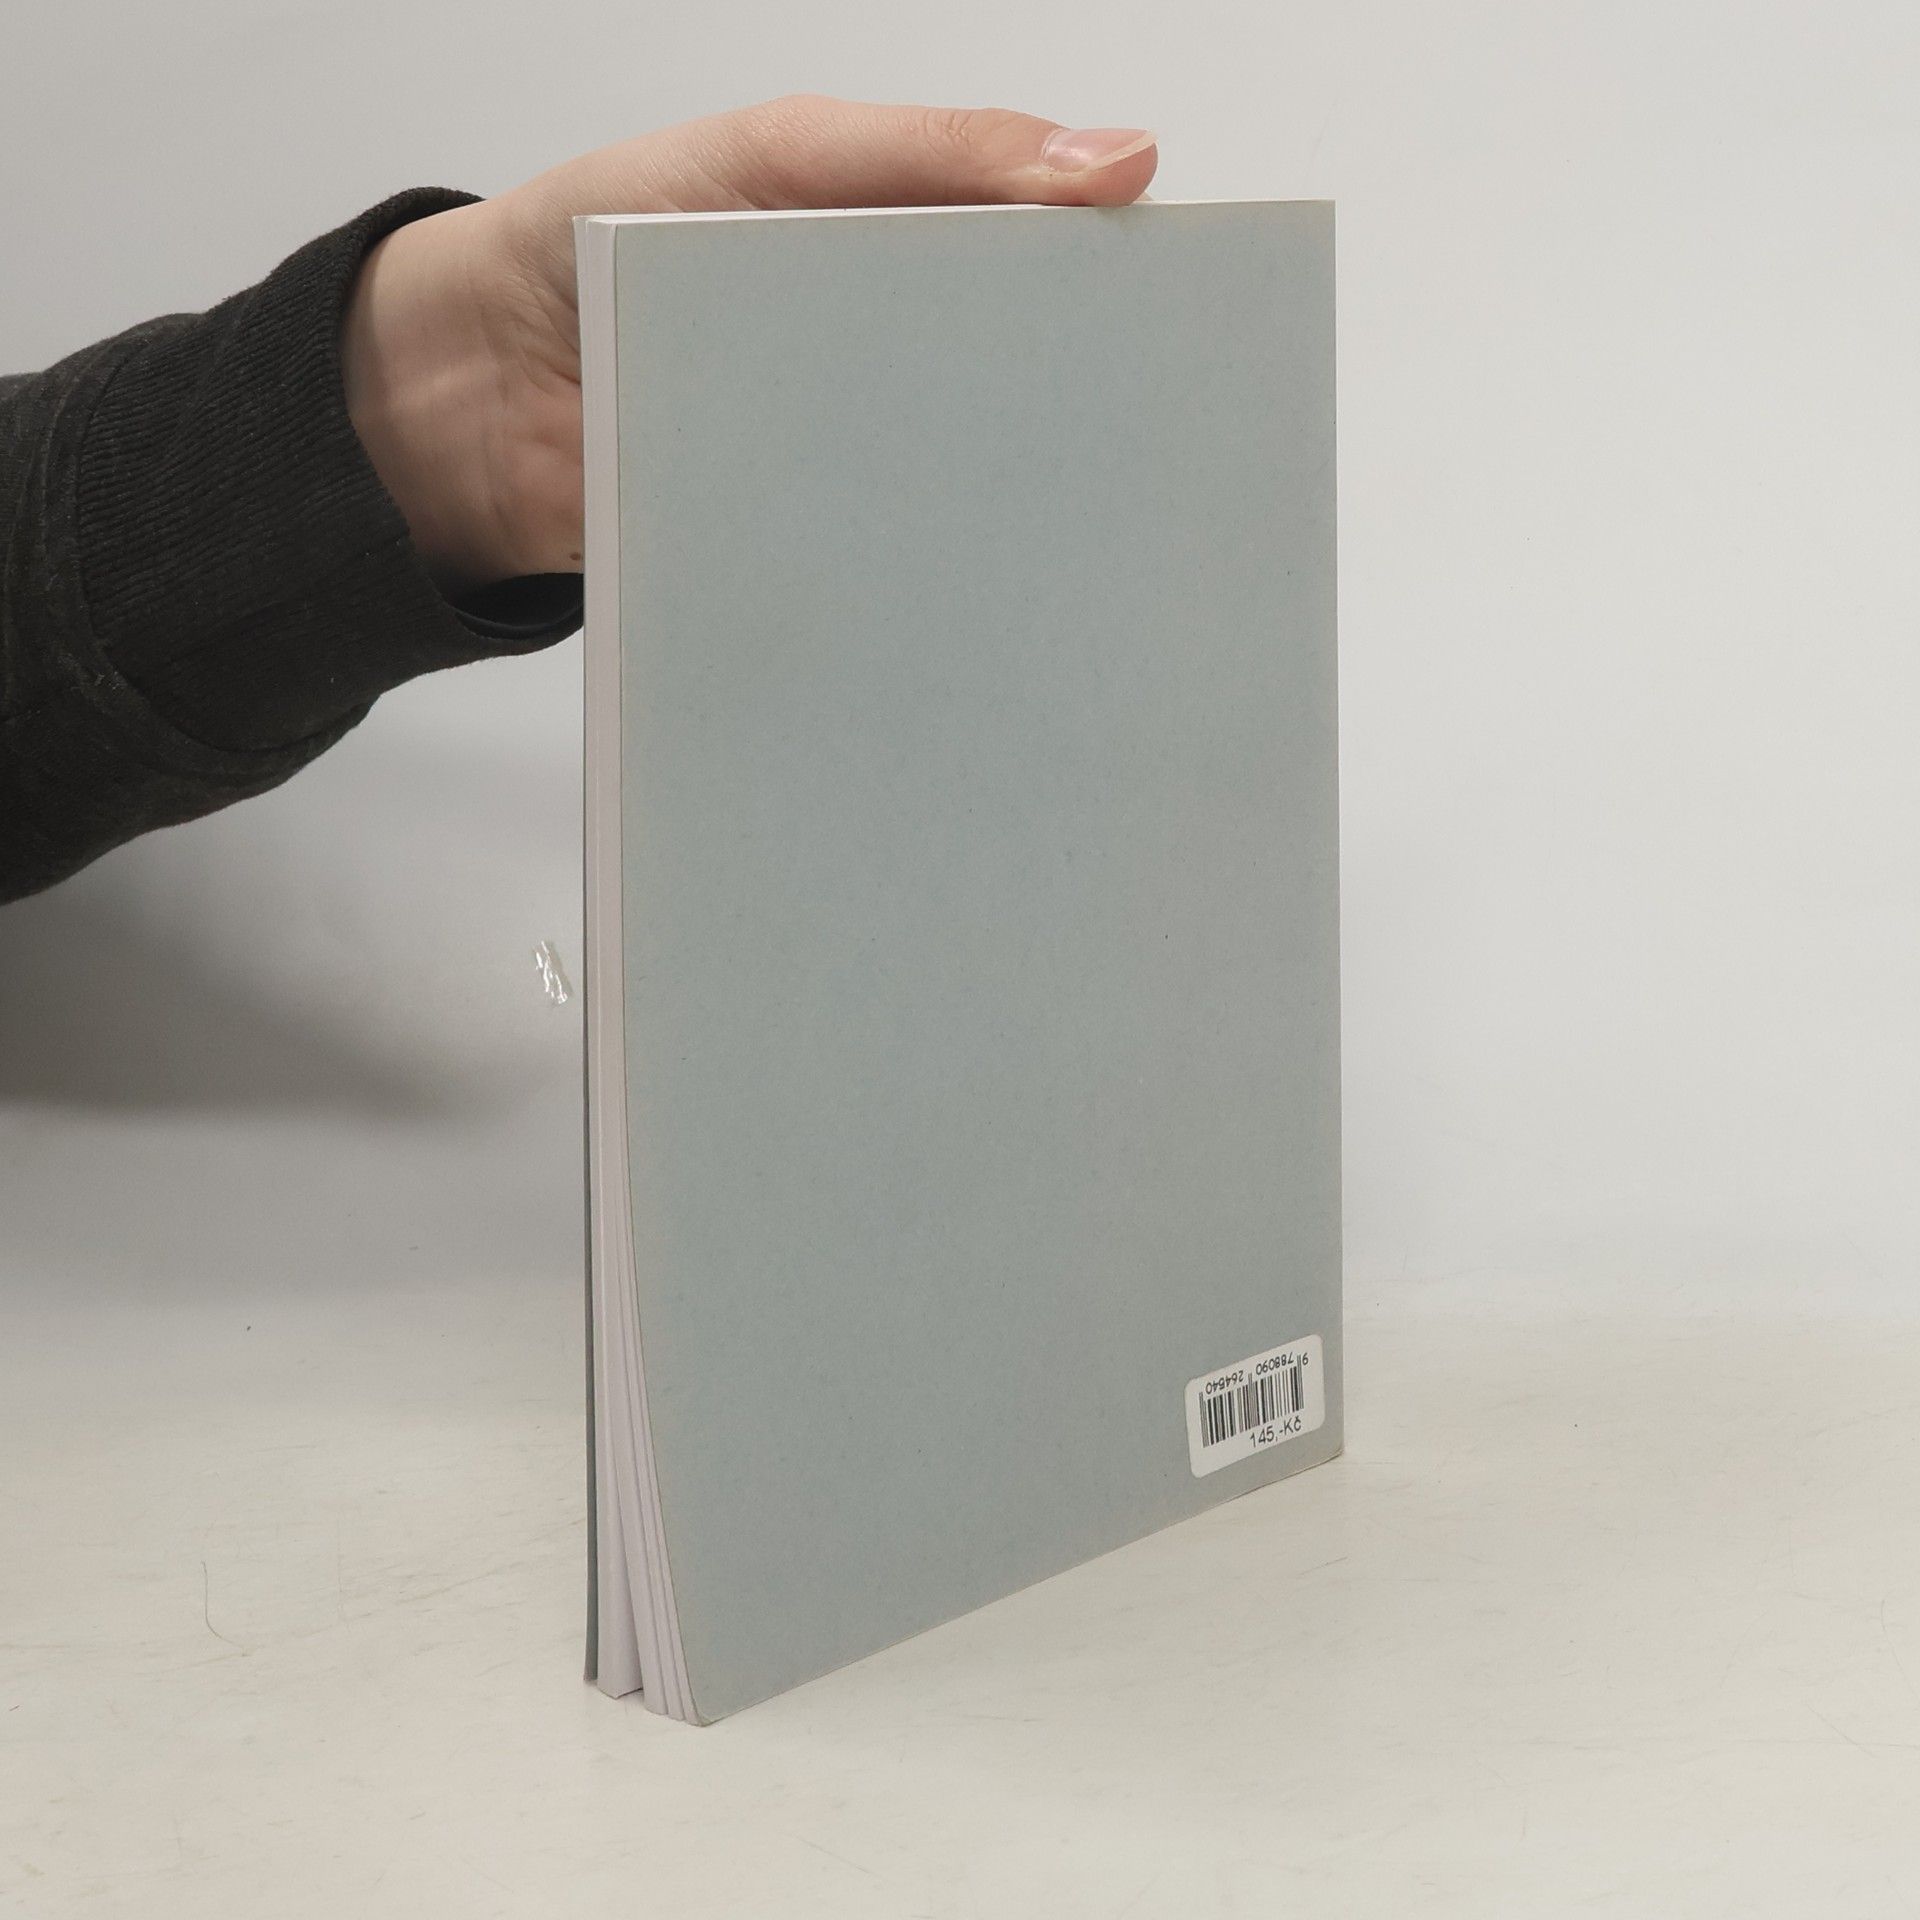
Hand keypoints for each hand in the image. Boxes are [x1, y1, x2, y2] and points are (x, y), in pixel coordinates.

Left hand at [341, 96, 1157, 592]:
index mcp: (897, 261)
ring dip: (1003, 513)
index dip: (1120, 296)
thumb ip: (927, 155)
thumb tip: (1114, 159)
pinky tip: (958, 589)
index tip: (1192, 323)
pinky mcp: (802, 553)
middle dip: (1081, 425)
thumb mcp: (776, 156)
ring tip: (1075, 533)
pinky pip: (879, 571)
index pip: (1044, 278)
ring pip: (958, 496)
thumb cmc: (603, 238)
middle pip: (1016, 401)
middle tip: (1153, 449)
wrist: (468, 385)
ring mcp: (845, 468)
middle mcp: (886, 372)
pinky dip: (914, 580)